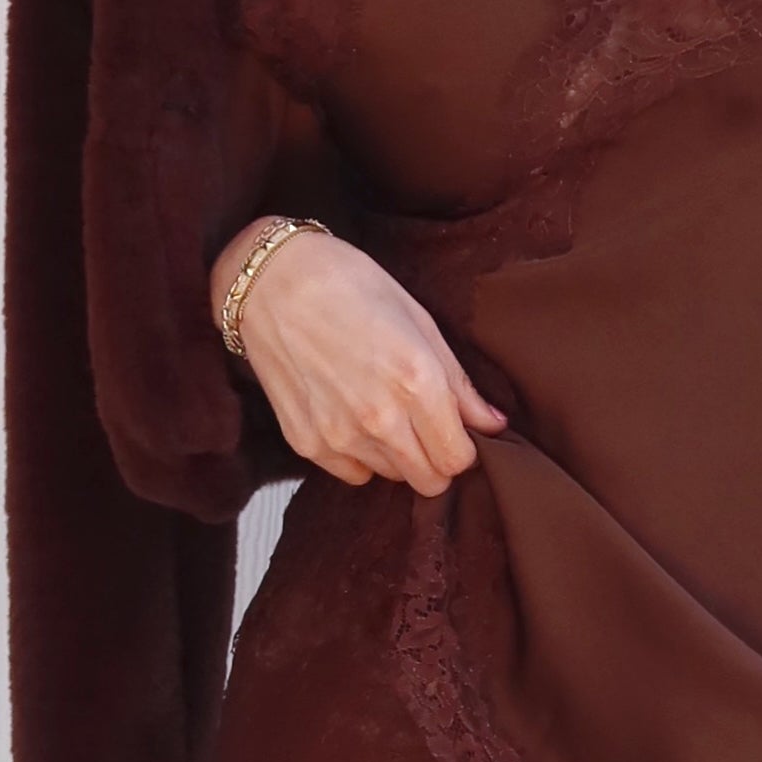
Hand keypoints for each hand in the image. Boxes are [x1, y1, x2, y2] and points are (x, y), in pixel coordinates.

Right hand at [219, 227, 506, 492]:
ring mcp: (339, 435)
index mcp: (417, 381)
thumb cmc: (348, 285)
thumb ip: (458, 382)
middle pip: (429, 480)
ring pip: (392, 477)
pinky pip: (352, 473)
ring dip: (397, 455)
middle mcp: (380, 418)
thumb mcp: (417, 319)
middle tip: (425, 427)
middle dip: (435, 459)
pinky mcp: (306, 443)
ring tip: (381, 409)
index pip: (459, 459)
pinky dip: (359, 455)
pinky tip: (351, 415)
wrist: (269, 281)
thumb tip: (492, 423)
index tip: (456, 430)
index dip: (464, 448)